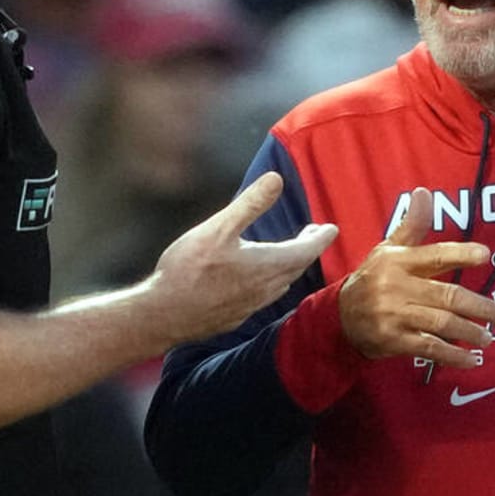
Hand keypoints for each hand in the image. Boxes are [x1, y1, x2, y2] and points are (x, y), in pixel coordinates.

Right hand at [138, 172, 337, 347]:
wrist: (163, 316)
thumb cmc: (188, 270)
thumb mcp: (219, 228)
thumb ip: (250, 204)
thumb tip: (277, 179)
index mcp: (267, 265)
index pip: (306, 250)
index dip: (321, 237)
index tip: (331, 228)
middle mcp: (266, 289)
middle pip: (296, 267)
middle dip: (307, 249)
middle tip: (313, 234)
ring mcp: (251, 306)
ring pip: (281, 284)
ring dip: (290, 267)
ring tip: (289, 254)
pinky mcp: (235, 316)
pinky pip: (264, 298)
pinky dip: (271, 283)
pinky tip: (257, 281)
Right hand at [339, 188, 494, 366]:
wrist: (338, 318)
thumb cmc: (372, 280)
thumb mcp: (387, 250)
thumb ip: (411, 226)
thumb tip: (424, 193)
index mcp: (399, 262)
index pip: (434, 255)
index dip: (460, 254)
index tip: (486, 256)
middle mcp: (397, 288)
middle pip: (446, 296)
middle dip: (480, 307)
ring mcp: (395, 316)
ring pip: (440, 323)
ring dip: (470, 332)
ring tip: (490, 337)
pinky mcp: (393, 340)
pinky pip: (428, 348)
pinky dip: (452, 355)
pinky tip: (471, 360)